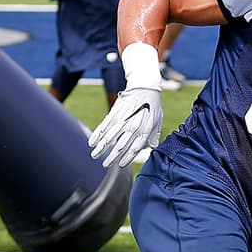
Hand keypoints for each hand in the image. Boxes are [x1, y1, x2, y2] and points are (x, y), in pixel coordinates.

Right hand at [88, 43, 163, 167]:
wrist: (145, 87)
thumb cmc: (153, 104)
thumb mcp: (158, 120)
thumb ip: (155, 134)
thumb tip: (153, 146)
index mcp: (144, 130)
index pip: (134, 149)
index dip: (127, 158)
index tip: (120, 165)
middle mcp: (133, 127)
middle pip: (120, 146)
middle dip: (111, 157)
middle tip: (105, 165)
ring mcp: (123, 120)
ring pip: (110, 137)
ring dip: (101, 148)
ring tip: (94, 156)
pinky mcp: (115, 112)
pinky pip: (104, 126)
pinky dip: (97, 134)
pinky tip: (92, 142)